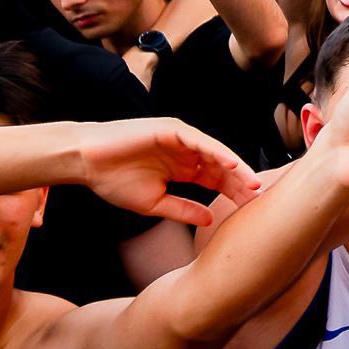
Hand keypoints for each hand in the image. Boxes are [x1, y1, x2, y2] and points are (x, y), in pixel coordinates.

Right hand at [75, 117, 259, 225]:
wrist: (87, 162)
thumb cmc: (115, 180)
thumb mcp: (154, 203)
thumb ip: (183, 209)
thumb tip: (210, 219)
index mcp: (182, 169)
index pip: (216, 181)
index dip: (233, 194)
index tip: (252, 210)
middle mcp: (185, 152)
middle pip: (221, 168)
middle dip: (241, 183)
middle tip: (261, 199)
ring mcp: (180, 139)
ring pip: (215, 154)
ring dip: (236, 168)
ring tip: (253, 184)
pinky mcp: (171, 129)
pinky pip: (199, 141)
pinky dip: (216, 152)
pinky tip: (232, 165)